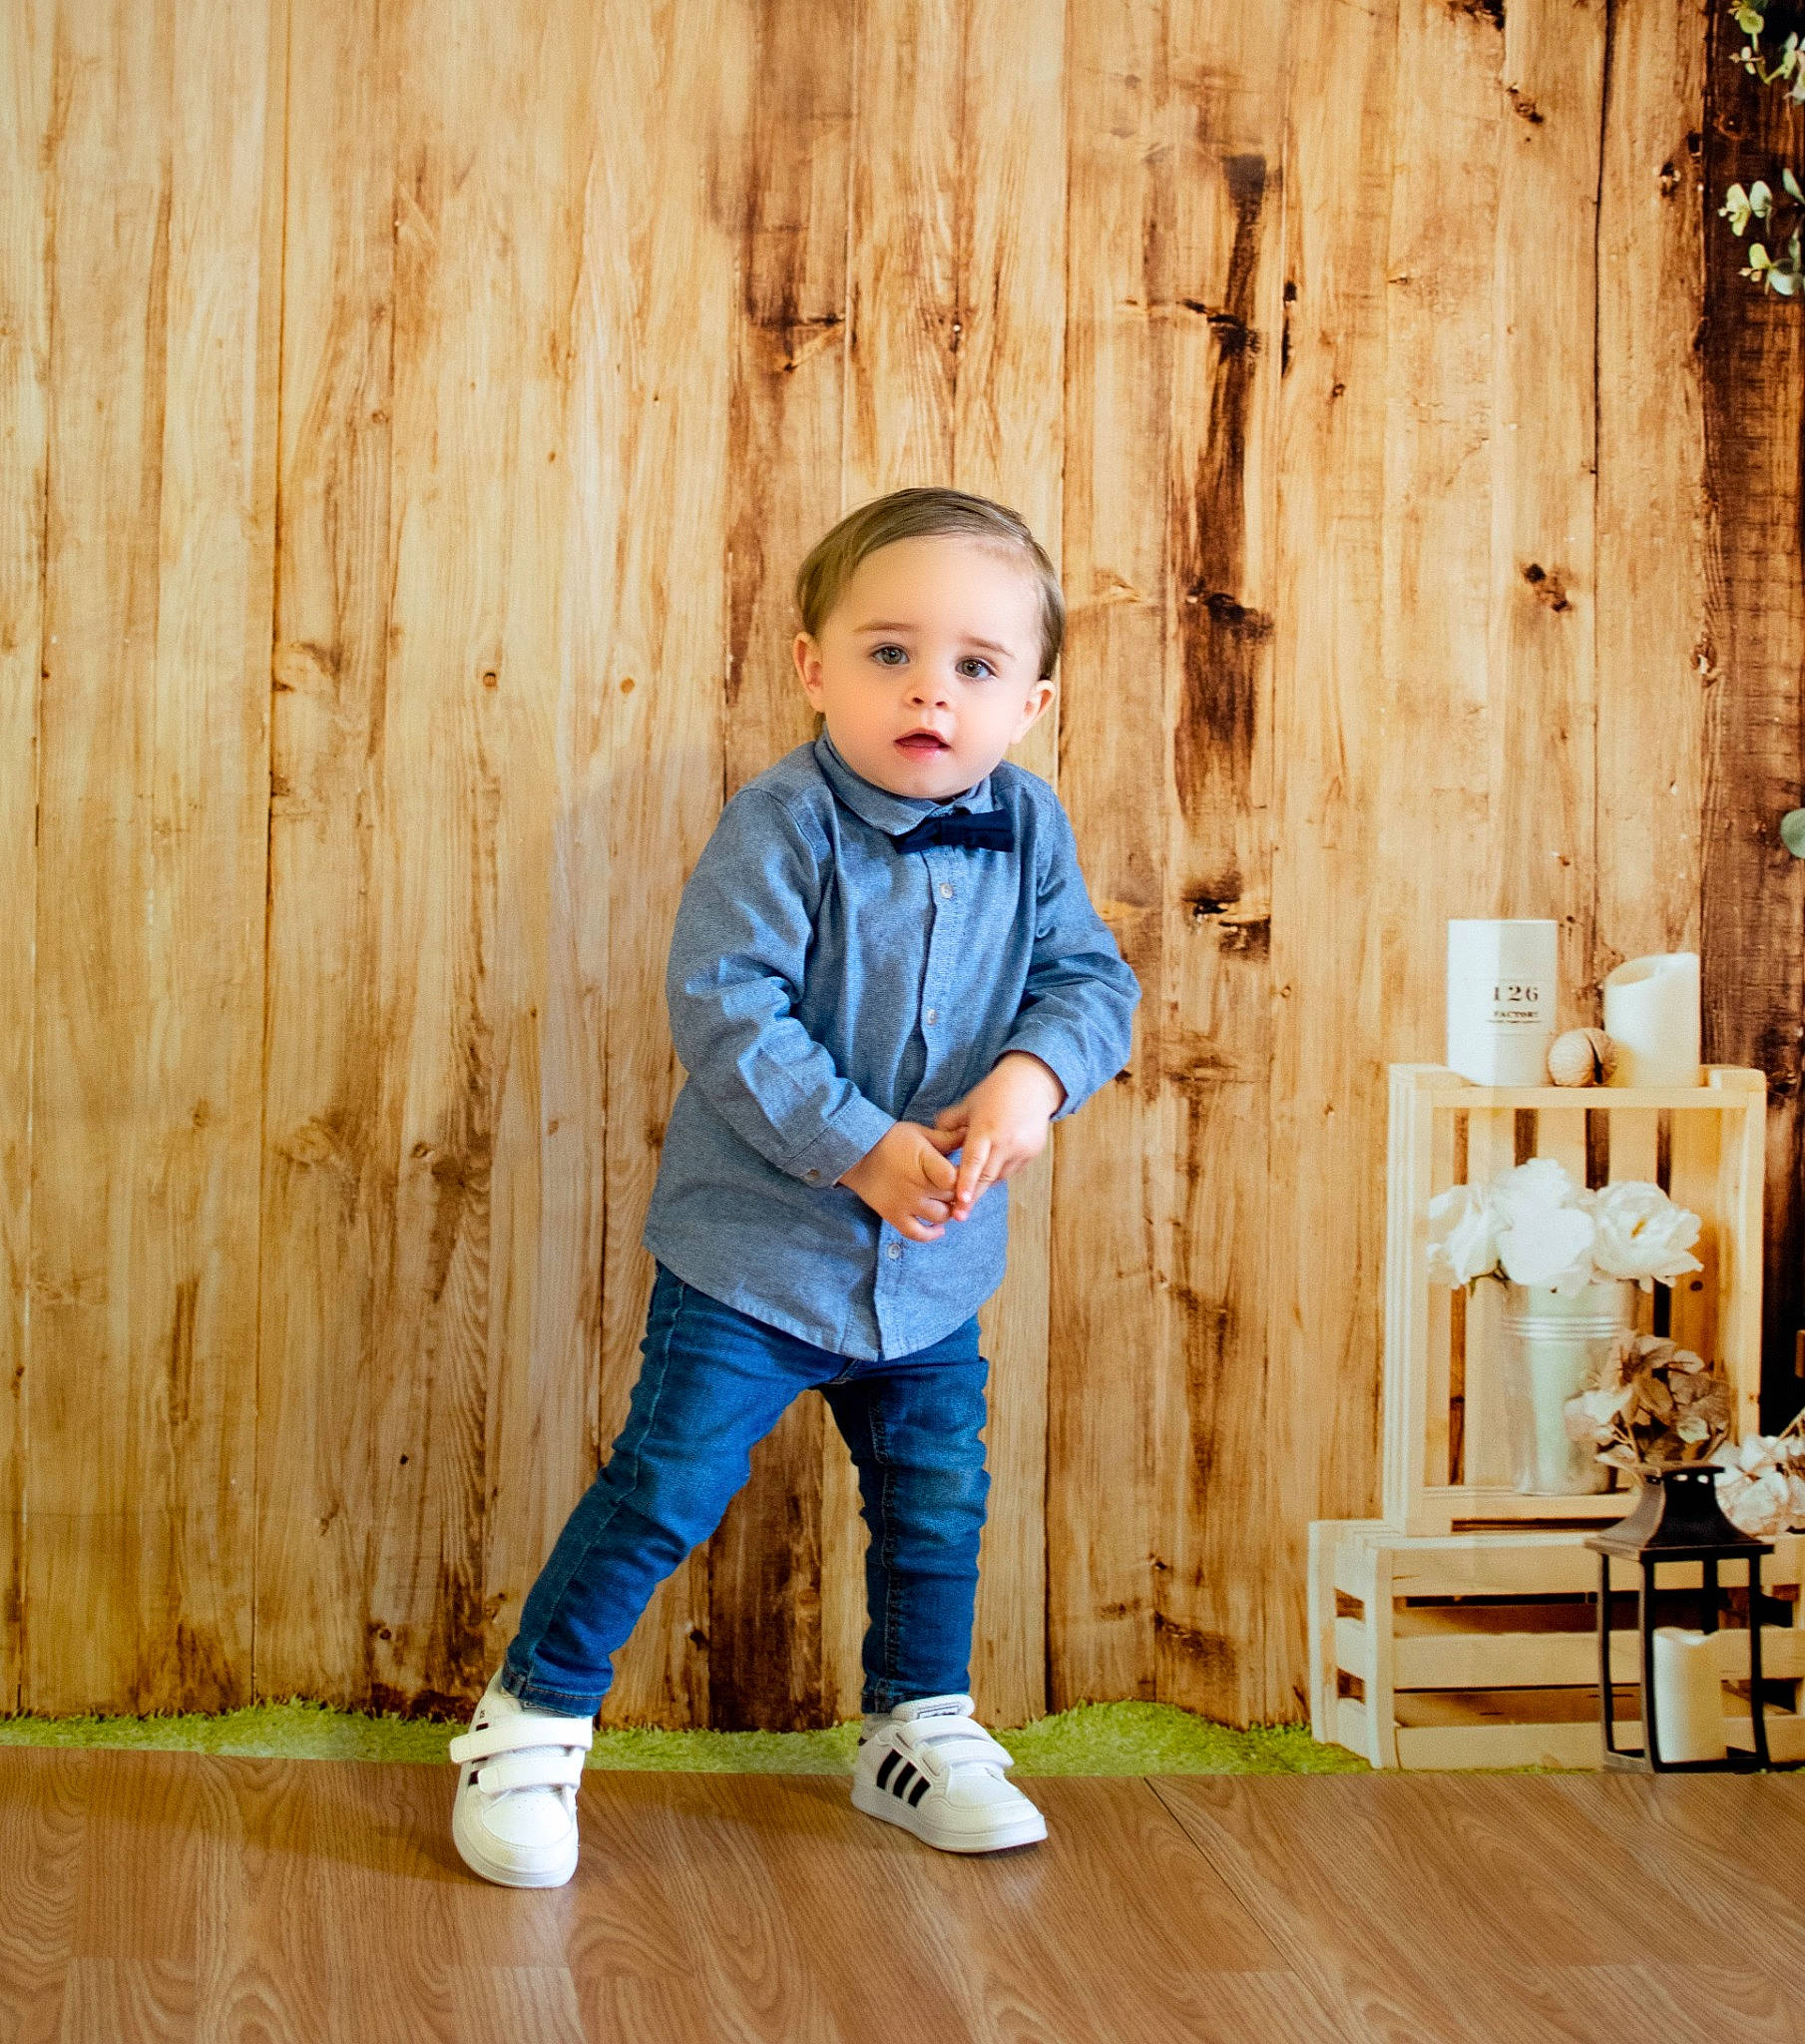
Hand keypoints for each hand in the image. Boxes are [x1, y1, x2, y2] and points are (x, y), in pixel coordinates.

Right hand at [836, 1121, 962, 1241]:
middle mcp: (917, 1186)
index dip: (965, 1178)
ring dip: (948, 1210)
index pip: (955, 1179)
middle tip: (958, 1186)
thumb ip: (946, 1138)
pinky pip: (916, 1233)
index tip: (966, 1173)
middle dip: (958, 1193)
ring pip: (940, 1216)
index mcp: (925, 1162)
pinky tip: (939, 1229)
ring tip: (947, 1201)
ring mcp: (905, 1204)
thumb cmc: (890, 1139)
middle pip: (951, 1198)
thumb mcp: (920, 1133)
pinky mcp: (894, 1216)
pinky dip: (930, 1234)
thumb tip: (970, 1135)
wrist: (856, 1153)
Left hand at [932, 1052, 1064, 1219]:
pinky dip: (998, 1172)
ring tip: (969, 1191)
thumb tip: (934, 1140)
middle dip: (971, 1198)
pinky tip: (991, 1167)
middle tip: (958, 1216)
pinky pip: (1010, 1171)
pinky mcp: (1031, 1154)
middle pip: (986, 1178)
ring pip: (998, 1177)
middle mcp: (1005, 1143)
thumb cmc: (995, 1092)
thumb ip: (948, 1123)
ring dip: (984, 1184)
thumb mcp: (968, 1104)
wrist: (1033, 1084)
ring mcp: (1021, 1150)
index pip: (974, 1161)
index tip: (960, 1202)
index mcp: (986, 1129)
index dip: (966, 1183)